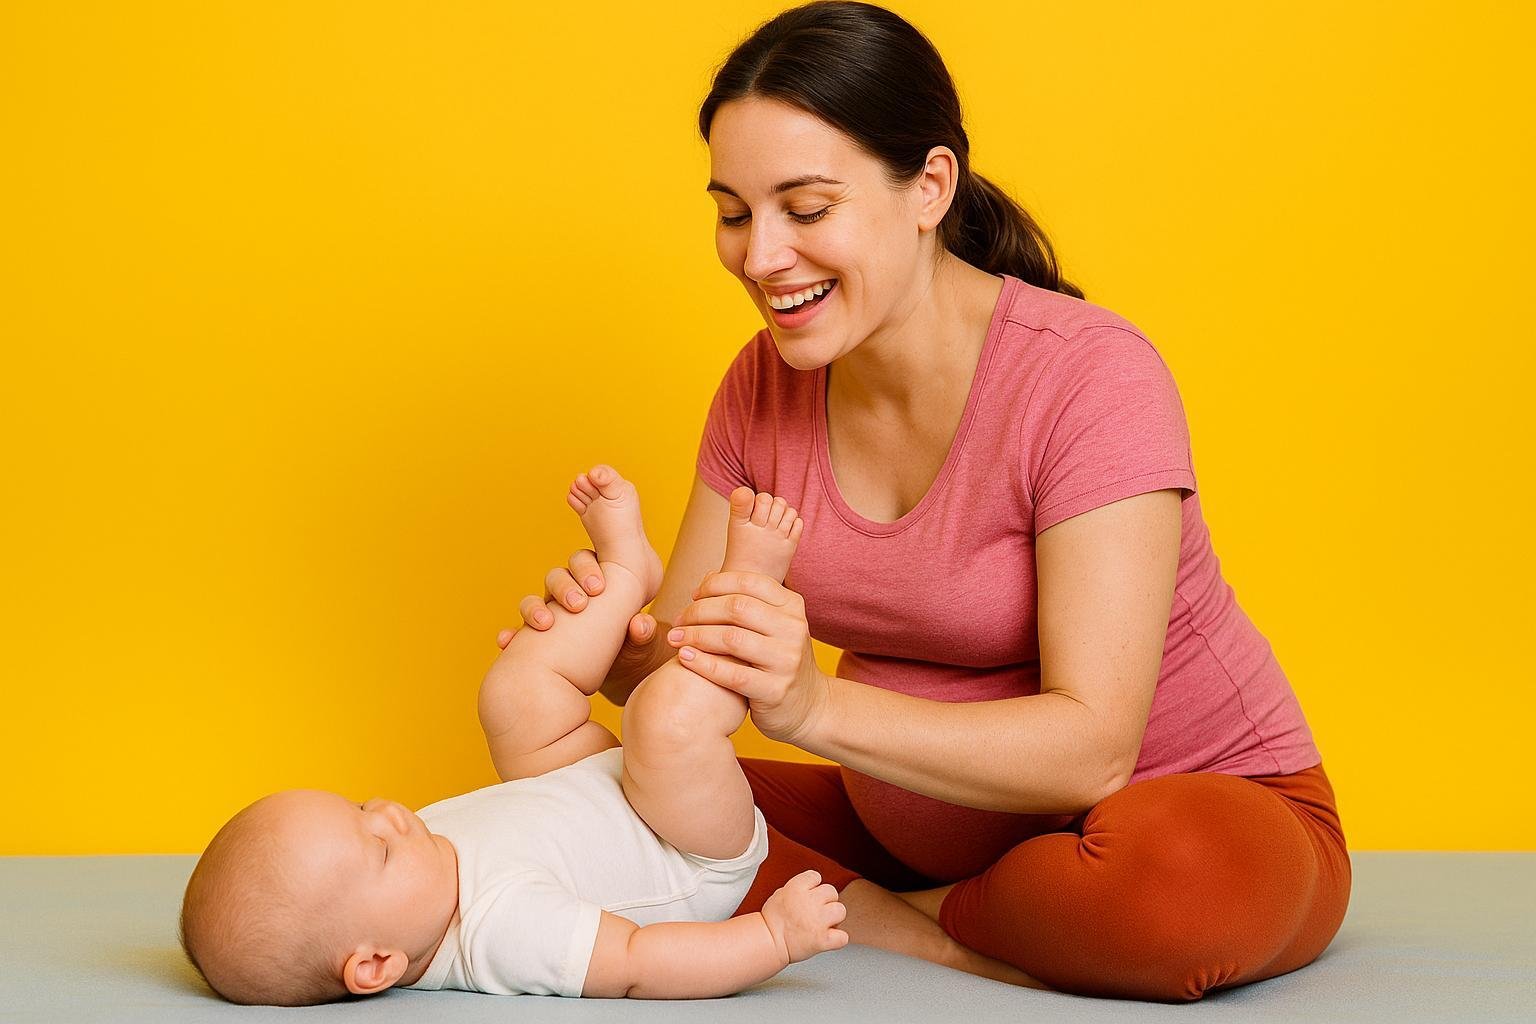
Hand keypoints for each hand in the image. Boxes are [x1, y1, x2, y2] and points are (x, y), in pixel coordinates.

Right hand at [495, 548, 655, 650]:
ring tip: (545, 624)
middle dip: (565, 587)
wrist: (617, 668)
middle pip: (557, 577)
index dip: (587, 570)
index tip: (599, 588)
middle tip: (579, 605)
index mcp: (592, 582)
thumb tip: (640, 624)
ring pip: (534, 601)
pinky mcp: (536, 638)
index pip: (583, 561)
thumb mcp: (638, 641)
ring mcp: (550, 614)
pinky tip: (506, 642)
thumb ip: (642, 633)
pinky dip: (510, 636)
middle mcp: (567, 594)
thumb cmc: (629, 645)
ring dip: (535, 609)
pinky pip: (517, 633)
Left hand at [665, 570, 829, 746]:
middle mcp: (793, 629)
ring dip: (696, 636)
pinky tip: (684, 658)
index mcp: (792, 606)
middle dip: (700, 611)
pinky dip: (702, 663)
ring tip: (675, 639)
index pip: (748, 582)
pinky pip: (731, 674)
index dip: (715, 584)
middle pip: (736, 608)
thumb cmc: (779, 660)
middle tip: (679, 620)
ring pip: (731, 639)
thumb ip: (745, 602)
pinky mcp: (775, 690)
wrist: (809, 707)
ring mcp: (787, 661)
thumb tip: (707, 578)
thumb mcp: (773, 626)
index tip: (694, 595)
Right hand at [760, 869, 849, 964]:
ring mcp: (818, 921)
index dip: (814, 886)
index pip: (816, 876)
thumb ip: (799, 887)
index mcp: (796, 887)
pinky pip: (843, 936)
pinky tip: (828, 939)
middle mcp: (810, 901)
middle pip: (832, 891)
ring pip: (841, 910)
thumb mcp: (780, 893)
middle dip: (826, 901)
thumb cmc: (771, 921)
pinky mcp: (822, 939)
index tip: (809, 895)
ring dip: (834, 918)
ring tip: (823, 924)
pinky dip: (837, 939)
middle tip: (816, 911)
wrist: (768, 942)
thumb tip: (813, 887)